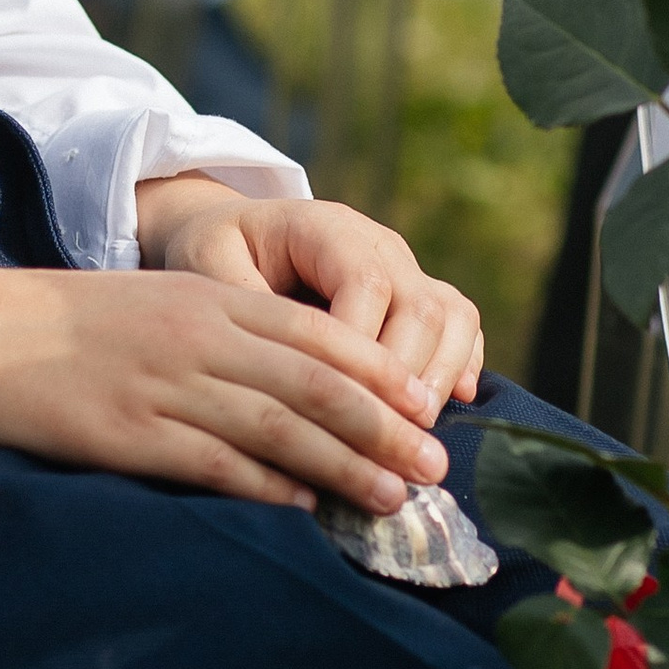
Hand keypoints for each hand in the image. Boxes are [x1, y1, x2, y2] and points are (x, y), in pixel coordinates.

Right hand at [0, 183, 483, 512]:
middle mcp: (200, 336)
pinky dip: (270, 485)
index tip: (430, 408)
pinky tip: (307, 506)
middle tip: (436, 466)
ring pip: (280, 425)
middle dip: (385, 427)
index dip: (383, 373)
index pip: (320, 333)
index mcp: (211, 297)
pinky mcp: (131, 435)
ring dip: (346, 464)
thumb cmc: (71, 325)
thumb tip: (303, 383)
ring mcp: (166, 386)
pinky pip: (217, 462)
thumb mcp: (160, 304)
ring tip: (393, 496)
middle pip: (317, 382)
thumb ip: (227, 331)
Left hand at [135, 179, 483, 418]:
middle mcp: (378, 245)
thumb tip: (273, 357)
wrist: (234, 234)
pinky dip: (463, 364)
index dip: (363, 349)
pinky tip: (454, 405)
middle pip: (420, 306)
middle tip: (385, 441)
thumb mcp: (205, 262)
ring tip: (414, 433)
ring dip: (439, 378)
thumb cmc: (214, 250)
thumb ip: (238, 301)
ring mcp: (405, 269)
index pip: (366, 284)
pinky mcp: (418, 296)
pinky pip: (461, 326)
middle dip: (406, 378)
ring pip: (451, 317)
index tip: (341, 405)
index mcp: (326, 227)